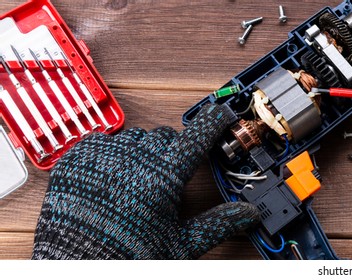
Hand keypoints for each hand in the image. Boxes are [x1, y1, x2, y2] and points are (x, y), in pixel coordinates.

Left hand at [32, 104, 260, 258]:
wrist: (76, 265)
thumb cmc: (126, 257)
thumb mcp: (180, 244)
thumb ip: (218, 224)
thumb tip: (248, 214)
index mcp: (165, 176)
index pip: (199, 135)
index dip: (214, 121)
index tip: (222, 113)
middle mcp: (136, 158)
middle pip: (167, 136)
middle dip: (174, 150)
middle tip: (170, 175)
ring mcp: (105, 155)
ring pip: (136, 137)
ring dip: (143, 151)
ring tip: (138, 180)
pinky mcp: (77, 158)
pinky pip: (103, 141)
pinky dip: (112, 153)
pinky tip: (113, 176)